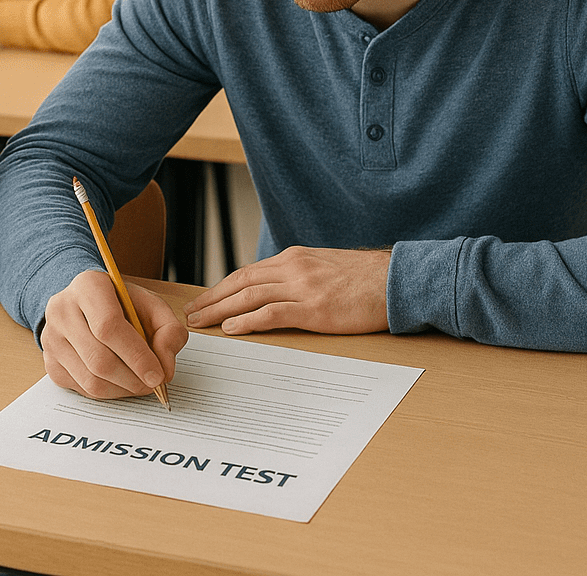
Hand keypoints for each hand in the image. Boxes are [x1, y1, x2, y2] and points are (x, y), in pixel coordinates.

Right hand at [42, 269, 187, 399]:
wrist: (87, 304)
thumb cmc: (121, 304)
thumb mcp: (152, 305)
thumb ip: (169, 330)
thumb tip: (165, 369)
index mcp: (88, 286)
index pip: (108, 326)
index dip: (136, 356)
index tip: (158, 375)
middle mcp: (62, 310)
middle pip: (99, 359)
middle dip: (132, 379)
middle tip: (153, 384)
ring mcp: (51, 338)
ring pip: (90, 380)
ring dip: (122, 389)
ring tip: (139, 383)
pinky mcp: (50, 362)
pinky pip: (82, 389)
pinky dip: (108, 392)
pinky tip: (120, 380)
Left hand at [184, 246, 390, 335]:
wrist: (396, 281)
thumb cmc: (364, 280)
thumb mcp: (324, 267)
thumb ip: (299, 275)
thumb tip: (276, 290)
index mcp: (294, 258)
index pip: (247, 273)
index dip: (221, 288)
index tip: (203, 300)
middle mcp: (293, 268)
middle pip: (241, 283)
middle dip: (211, 299)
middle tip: (190, 314)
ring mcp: (303, 287)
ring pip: (249, 297)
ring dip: (220, 311)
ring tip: (200, 323)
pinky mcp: (315, 308)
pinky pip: (272, 313)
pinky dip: (247, 321)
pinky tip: (231, 329)